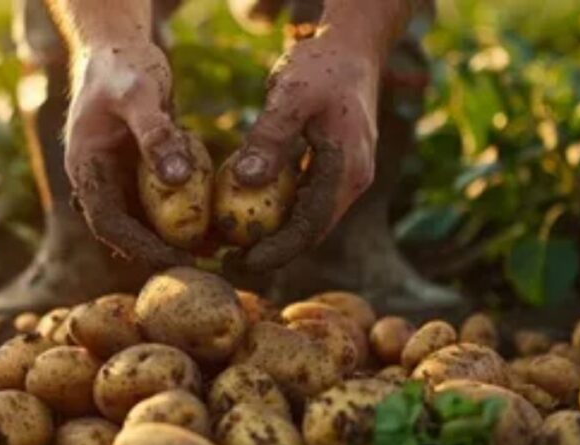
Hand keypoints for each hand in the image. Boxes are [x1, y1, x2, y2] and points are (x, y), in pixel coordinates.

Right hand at [64, 44, 203, 266]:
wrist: (121, 47)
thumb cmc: (123, 65)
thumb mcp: (139, 94)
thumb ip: (156, 135)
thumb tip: (178, 179)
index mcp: (85, 168)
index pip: (107, 222)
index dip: (139, 245)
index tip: (176, 258)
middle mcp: (101, 179)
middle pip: (128, 229)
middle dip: (163, 249)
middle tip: (204, 262)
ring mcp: (121, 177)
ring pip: (148, 219)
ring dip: (178, 235)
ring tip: (217, 249)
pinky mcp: (143, 171)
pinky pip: (164, 200)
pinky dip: (187, 211)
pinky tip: (217, 221)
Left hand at [231, 32, 381, 271]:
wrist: (352, 47)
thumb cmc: (321, 66)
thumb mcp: (291, 96)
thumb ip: (270, 138)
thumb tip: (244, 181)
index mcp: (348, 170)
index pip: (311, 227)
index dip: (276, 251)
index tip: (240, 262)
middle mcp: (352, 181)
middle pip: (311, 232)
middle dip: (271, 252)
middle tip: (227, 263)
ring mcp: (345, 176)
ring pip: (308, 220)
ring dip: (273, 235)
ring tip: (231, 246)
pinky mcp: (334, 169)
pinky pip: (305, 200)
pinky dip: (278, 212)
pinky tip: (247, 215)